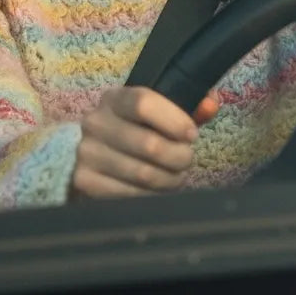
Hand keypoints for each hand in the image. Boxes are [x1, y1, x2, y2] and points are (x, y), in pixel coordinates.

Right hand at [71, 87, 219, 199]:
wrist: (97, 156)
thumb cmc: (137, 131)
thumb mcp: (158, 113)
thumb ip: (188, 106)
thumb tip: (210, 105)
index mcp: (114, 98)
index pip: (143, 102)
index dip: (174, 120)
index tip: (191, 134)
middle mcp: (95, 122)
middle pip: (149, 143)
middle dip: (179, 156)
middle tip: (187, 160)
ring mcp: (87, 152)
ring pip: (142, 173)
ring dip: (169, 179)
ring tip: (176, 177)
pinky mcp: (84, 180)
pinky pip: (128, 194)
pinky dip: (150, 196)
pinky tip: (156, 190)